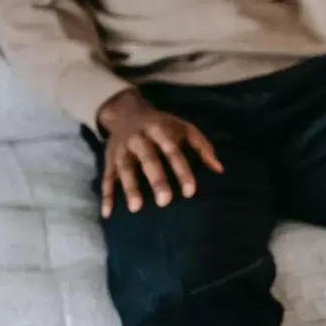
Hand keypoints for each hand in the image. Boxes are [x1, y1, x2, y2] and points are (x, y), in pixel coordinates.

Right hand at [96, 89, 222, 216]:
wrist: (126, 112)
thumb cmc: (163, 126)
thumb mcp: (185, 128)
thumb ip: (202, 147)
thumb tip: (219, 169)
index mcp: (158, 130)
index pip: (172, 151)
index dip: (181, 170)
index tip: (190, 191)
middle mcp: (138, 138)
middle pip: (147, 159)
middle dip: (156, 180)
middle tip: (165, 202)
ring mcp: (121, 149)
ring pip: (124, 169)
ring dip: (130, 188)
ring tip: (136, 208)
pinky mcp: (109, 160)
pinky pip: (106, 178)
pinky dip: (106, 195)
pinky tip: (108, 213)